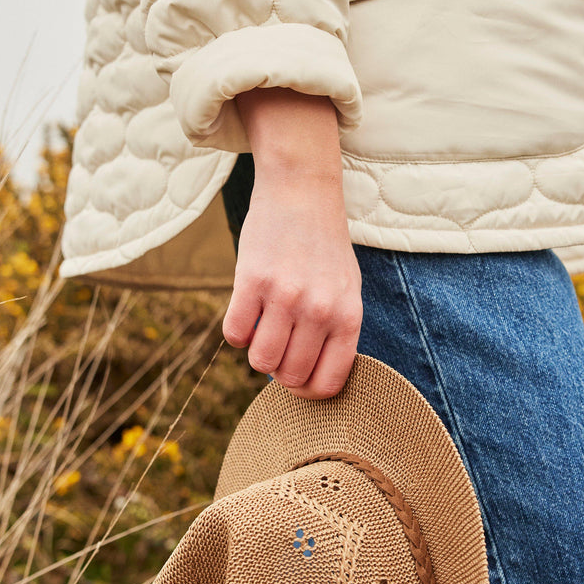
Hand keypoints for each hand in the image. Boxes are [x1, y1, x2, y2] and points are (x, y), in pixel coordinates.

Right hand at [222, 89, 361, 399]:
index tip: (297, 378)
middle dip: (280, 372)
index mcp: (348, 317)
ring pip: (261, 362)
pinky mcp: (252, 280)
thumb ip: (334, 334)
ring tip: (264, 329)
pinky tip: (247, 312)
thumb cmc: (324, 248)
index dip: (308, 391)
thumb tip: (308, 381)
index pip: (328, 384)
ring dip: (257, 353)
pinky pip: (235, 334)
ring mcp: (286, 296)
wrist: (303, 191)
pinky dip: (237, 332)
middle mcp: (320, 310)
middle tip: (278, 347)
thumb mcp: (346, 291)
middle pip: (291, 378)